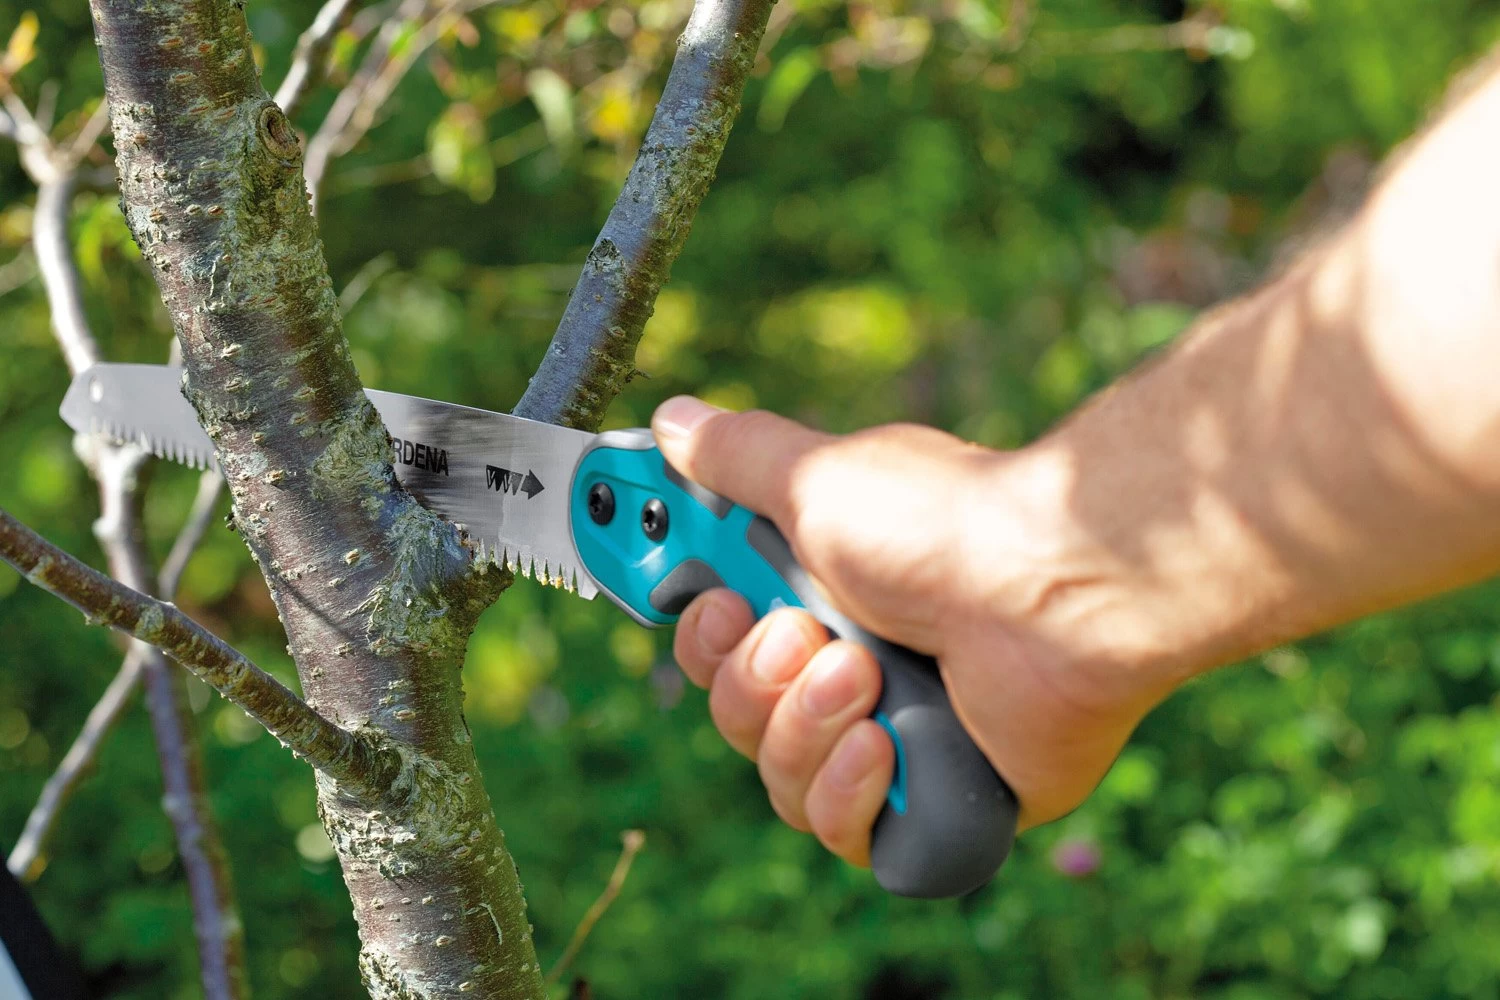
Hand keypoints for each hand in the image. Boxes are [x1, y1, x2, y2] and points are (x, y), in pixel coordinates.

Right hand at [651, 396, 1168, 869]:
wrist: (1056, 593)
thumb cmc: (941, 524)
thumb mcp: (815, 478)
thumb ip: (733, 458)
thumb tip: (672, 420)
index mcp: (818, 596)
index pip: (720, 638)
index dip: (698, 629)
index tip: (709, 603)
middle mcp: (849, 666)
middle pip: (738, 713)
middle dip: (754, 677)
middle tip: (804, 632)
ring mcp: (892, 736)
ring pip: (778, 776)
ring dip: (803, 725)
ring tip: (864, 674)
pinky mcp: (929, 800)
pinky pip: (841, 831)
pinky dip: (846, 791)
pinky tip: (882, 745)